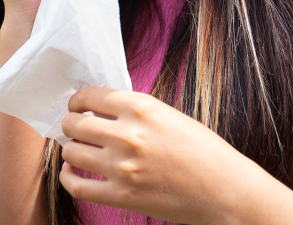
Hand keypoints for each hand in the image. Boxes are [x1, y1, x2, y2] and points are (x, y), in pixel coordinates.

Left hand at [59, 86, 239, 224]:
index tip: (77, 107)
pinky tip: (72, 171)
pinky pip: (76, 185)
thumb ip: (133, 110)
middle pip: (74, 124)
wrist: (224, 189)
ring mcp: (122, 167)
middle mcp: (127, 134)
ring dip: (71, 148)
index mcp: (141, 107)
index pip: (88, 96)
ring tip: (78, 149)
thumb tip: (98, 108)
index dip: (77, 101)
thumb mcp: (168, 115)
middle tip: (75, 127)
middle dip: (70, 124)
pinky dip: (68, 176)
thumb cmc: (202, 150)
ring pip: (72, 151)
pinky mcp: (121, 196)